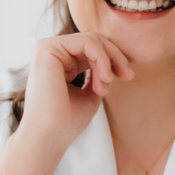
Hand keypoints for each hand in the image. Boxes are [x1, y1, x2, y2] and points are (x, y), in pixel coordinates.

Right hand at [0, 33, 134, 174]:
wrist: (50, 135)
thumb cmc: (68, 120)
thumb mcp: (91, 92)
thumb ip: (99, 74)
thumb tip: (113, 59)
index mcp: (60, 62)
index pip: (92, 49)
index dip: (113, 60)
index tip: (127, 77)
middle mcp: (52, 53)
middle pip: (94, 40)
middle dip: (115, 56)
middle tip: (128, 76)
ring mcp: (47, 48)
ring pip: (92, 39)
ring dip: (108, 60)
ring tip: (108, 82)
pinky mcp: (46, 48)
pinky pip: (86, 42)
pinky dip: (101, 58)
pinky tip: (104, 78)